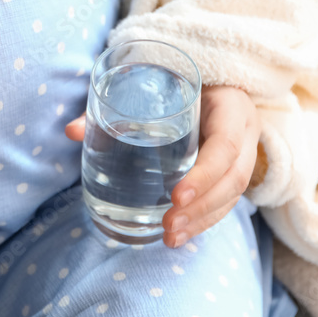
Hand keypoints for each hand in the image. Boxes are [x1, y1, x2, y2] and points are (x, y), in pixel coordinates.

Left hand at [65, 85, 259, 247]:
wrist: (215, 78)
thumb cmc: (179, 80)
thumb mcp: (157, 84)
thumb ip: (114, 105)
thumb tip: (71, 131)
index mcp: (230, 106)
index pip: (225, 145)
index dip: (204, 174)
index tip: (176, 196)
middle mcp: (244, 131)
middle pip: (233, 178)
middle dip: (201, 207)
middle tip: (168, 225)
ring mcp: (246, 152)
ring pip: (233, 194)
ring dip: (202, 220)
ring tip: (171, 238)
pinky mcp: (236, 169)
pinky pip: (228, 199)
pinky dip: (205, 219)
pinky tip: (181, 234)